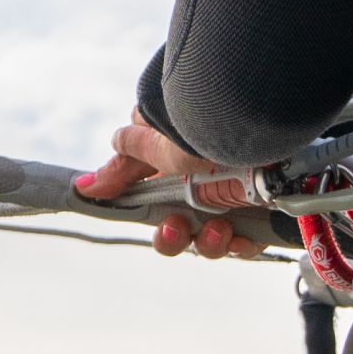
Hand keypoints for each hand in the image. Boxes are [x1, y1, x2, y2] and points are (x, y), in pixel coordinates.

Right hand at [74, 118, 272, 260]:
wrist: (254, 109)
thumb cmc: (202, 120)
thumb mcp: (155, 142)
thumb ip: (123, 167)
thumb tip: (85, 185)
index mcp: (175, 166)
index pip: (157, 206)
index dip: (157, 222)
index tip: (162, 224)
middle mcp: (205, 181)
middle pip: (183, 227)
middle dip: (177, 236)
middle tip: (177, 227)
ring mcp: (236, 194)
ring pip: (214, 238)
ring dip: (208, 242)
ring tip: (217, 230)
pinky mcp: (266, 208)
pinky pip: (249, 239)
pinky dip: (241, 243)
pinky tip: (240, 235)